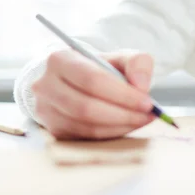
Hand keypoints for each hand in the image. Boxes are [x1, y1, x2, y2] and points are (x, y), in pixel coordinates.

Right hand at [32, 49, 155, 139]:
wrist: (74, 81)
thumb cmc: (99, 68)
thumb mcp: (119, 57)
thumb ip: (137, 63)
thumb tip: (141, 86)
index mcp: (60, 60)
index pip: (91, 79)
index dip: (121, 93)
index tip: (147, 102)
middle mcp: (46, 85)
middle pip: (86, 106)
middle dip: (122, 113)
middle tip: (148, 114)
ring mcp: (46, 110)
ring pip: (85, 125)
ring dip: (119, 126)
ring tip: (141, 120)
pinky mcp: (54, 130)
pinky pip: (85, 137)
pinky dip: (110, 134)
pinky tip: (127, 126)